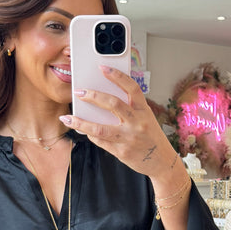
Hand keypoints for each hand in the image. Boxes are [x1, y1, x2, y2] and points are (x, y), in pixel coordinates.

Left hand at [60, 67, 186, 191]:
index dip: (117, 76)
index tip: (102, 68)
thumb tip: (103, 99)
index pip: (131, 88)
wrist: (162, 161)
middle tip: (78, 92)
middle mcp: (137, 122)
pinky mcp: (122, 152)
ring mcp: (129, 138)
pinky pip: (101, 141)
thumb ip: (129, 109)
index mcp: (143, 110)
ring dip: (81, 122)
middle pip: (112, 104)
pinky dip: (90, 135)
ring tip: (68, 118)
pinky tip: (83, 130)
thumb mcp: (146, 118)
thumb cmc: (151, 137)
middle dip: (92, 96)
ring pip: (100, 128)